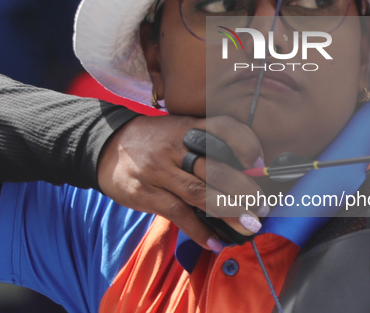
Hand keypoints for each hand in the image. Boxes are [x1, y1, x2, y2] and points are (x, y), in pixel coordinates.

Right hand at [96, 115, 264, 251]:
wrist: (107, 147)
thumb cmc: (153, 141)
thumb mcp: (178, 131)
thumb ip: (205, 144)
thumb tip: (245, 170)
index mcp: (187, 127)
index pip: (222, 128)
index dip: (245, 143)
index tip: (259, 163)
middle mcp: (175, 146)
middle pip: (216, 167)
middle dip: (244, 189)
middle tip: (262, 206)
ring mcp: (159, 170)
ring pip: (199, 193)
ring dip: (229, 212)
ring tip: (249, 226)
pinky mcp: (146, 193)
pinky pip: (177, 213)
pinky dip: (198, 230)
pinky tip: (215, 242)